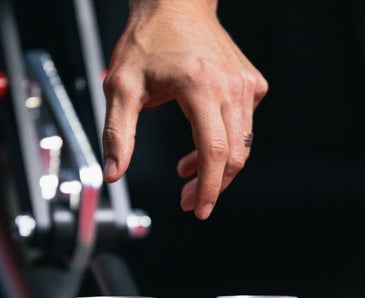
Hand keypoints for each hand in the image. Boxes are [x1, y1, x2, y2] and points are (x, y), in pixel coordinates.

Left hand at [102, 0, 267, 218]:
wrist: (175, 2)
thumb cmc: (147, 40)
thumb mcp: (121, 86)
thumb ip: (117, 133)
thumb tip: (112, 173)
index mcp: (201, 87)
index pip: (214, 152)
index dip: (208, 188)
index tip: (199, 210)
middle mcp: (231, 86)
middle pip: (234, 155)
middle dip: (212, 186)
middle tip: (187, 201)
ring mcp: (246, 84)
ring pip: (242, 144)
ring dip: (216, 168)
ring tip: (185, 171)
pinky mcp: (252, 83)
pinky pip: (245, 126)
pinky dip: (226, 145)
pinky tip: (202, 145)